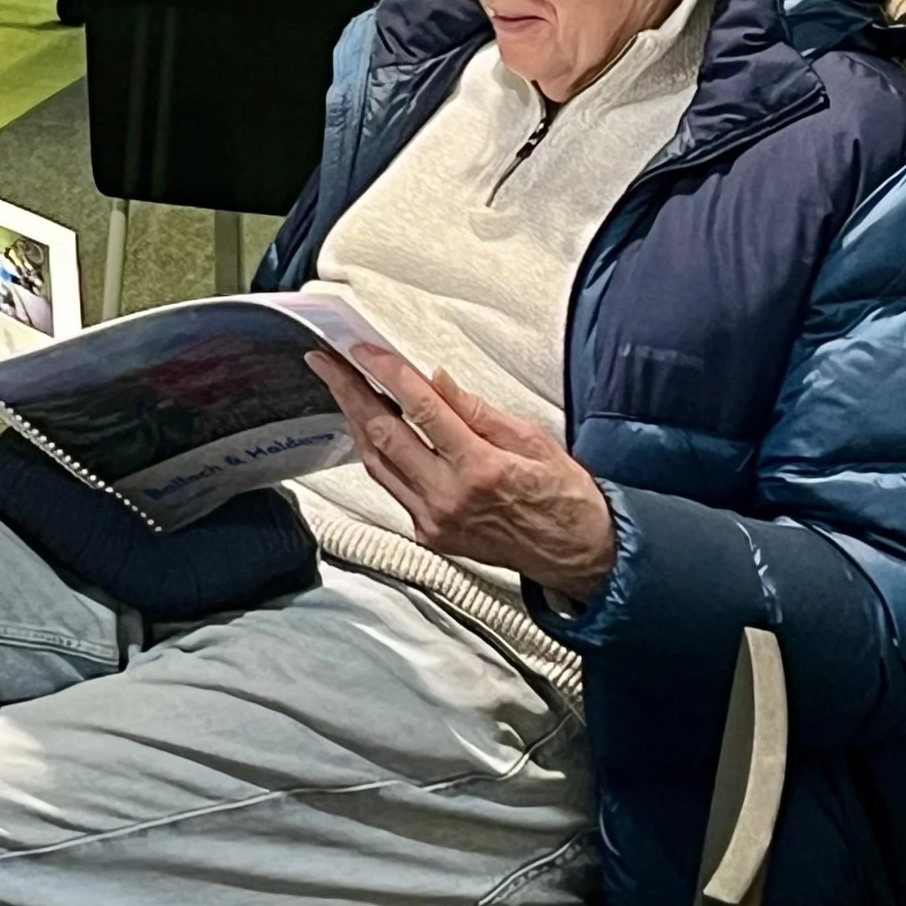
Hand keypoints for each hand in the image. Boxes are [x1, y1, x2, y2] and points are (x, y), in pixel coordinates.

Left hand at [305, 344, 615, 601]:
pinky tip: (368, 428)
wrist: (579, 555)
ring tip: (339, 386)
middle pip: (383, 434)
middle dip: (349, 392)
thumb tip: (435, 380)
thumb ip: (477, 411)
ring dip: (354, 421)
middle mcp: (448, 496)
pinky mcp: (428, 533)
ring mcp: (433, 519)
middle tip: (325, 361)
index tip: (363, 350)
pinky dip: (375, 453)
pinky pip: (390, 485)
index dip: (388, 374)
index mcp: (479, 469)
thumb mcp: (532, 440)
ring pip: (376, 462)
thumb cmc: (564, 496)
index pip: (421, 410)